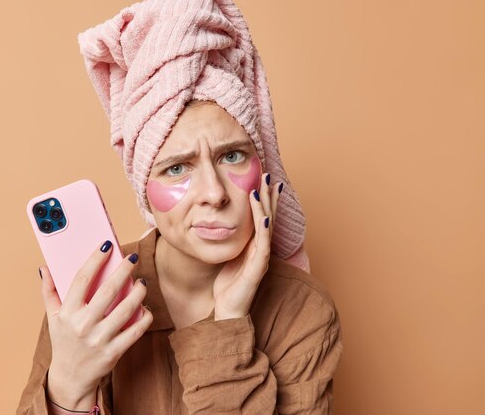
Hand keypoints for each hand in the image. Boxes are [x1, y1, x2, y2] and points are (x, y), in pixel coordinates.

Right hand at [39, 243, 152, 409]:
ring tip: (142, 282)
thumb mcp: (52, 318)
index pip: (81, 279)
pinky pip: (135, 330)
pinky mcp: (114, 352)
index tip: (107, 245)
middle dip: (123, 270)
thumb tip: (44, 268)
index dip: (95, 259)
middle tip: (132, 259)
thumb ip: (49, 291)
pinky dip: (144, 316)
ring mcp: (99, 339)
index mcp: (67, 313)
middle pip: (108, 290)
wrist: (71, 378)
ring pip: (126, 309)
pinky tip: (145, 307)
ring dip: (138, 292)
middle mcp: (83, 324)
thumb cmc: (63, 342)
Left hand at [212, 173, 280, 319]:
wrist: (228, 310)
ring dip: (267, 205)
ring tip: (266, 187)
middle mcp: (261, 248)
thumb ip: (228, 240)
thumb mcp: (226, 256)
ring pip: (268, 226)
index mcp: (253, 245)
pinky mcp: (258, 267)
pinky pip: (262, 244)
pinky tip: (263, 215)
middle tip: (268, 174)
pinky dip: (263, 228)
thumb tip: (216, 222)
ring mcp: (261, 257)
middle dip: (269, 195)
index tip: (261, 178)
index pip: (261, 216)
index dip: (263, 198)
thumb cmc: (227, 285)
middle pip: (268, 216)